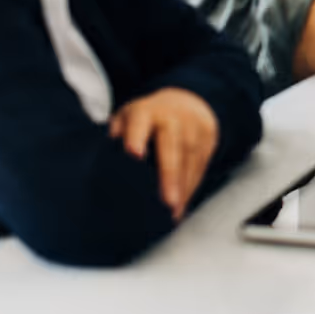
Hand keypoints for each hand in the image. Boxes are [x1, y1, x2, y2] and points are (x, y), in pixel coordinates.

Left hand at [109, 87, 220, 221]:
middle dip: (170, 175)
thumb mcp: (127, 118)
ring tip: (173, 212)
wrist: (185, 101)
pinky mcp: (209, 136)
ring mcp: (194, 125)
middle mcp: (173, 116)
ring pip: (190, 158)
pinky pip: (201, 165)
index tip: (134, 154)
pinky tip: (183, 203)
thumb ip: (116, 137)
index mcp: (145, 111)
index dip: (137, 137)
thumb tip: (105, 163)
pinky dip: (192, 186)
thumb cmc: (148, 118)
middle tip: (167, 202)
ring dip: (183, 188)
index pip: (140, 123)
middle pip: (172, 146)